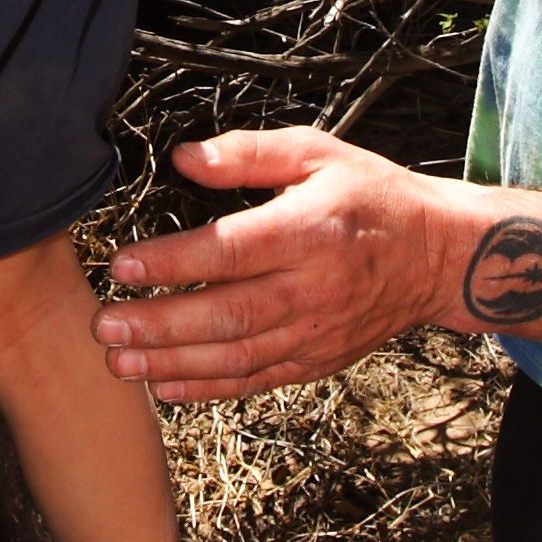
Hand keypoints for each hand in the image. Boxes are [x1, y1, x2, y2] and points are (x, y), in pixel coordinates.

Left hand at [95, 127, 464, 399]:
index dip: (173, 261)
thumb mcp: (318, 153)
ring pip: (237, 356)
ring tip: (119, 362)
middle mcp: (314, 287)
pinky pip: (257, 380)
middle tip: (103, 327)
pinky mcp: (318, 359)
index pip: (231, 250)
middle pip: (227, 314)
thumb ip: (248, 154)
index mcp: (311, 229)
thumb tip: (185, 157)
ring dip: (173, 363)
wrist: (438, 256)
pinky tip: (164, 385)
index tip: (122, 264)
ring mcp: (317, 330)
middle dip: (159, 325)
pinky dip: (208, 388)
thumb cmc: (371, 195)